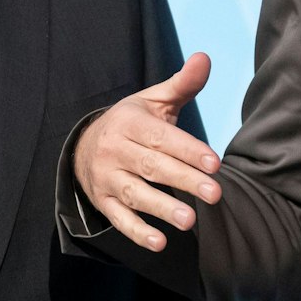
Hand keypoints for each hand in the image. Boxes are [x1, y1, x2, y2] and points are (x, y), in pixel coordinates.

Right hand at [72, 53, 223, 250]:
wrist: (84, 144)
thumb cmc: (133, 122)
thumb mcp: (153, 101)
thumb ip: (182, 84)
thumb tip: (205, 57)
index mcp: (129, 122)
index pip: (161, 138)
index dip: (188, 150)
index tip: (214, 163)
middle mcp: (114, 150)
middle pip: (152, 167)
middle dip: (184, 180)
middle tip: (215, 194)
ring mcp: (106, 178)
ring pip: (136, 194)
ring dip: (162, 208)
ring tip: (190, 220)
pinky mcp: (103, 202)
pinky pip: (119, 219)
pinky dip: (138, 232)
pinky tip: (160, 242)